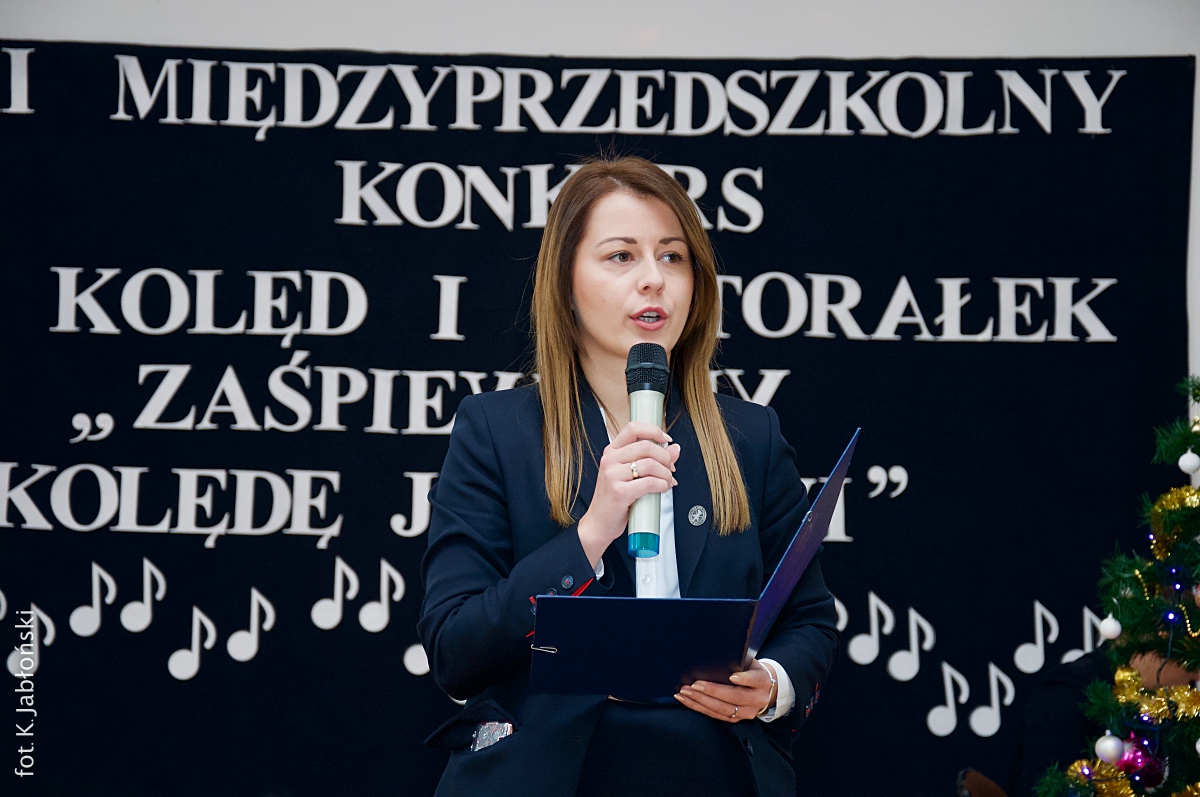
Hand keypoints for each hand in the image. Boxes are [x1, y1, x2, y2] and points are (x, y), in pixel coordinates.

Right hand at [577, 421, 679, 566]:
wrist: (599, 523)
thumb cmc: (614, 499)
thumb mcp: (630, 475)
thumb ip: (651, 459)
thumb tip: (675, 448)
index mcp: (611, 452)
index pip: (633, 428)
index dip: (654, 431)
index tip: (666, 439)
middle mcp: (610, 460)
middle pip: (646, 446)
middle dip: (665, 458)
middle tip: (670, 469)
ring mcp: (612, 475)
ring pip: (650, 464)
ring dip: (666, 474)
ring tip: (667, 481)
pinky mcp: (619, 492)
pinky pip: (649, 482)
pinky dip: (661, 485)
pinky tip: (662, 488)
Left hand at [674, 659, 777, 722]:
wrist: (760, 689)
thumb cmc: (749, 670)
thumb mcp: (748, 661)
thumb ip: (736, 659)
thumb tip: (713, 652)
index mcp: (762, 681)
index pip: (755, 680)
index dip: (744, 679)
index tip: (732, 676)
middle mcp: (757, 699)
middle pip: (735, 697)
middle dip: (713, 691)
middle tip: (695, 684)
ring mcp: (747, 712)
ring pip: (723, 709)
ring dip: (701, 701)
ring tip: (686, 692)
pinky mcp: (735, 719)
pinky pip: (715, 715)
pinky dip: (699, 707)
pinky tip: (686, 699)